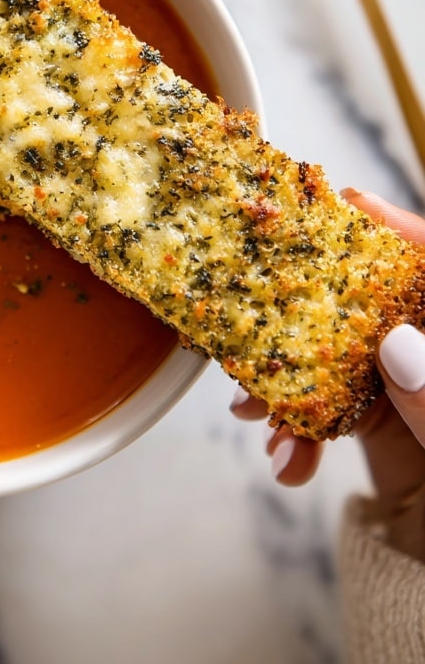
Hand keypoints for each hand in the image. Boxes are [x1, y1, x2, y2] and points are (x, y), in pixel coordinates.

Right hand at [230, 190, 424, 560]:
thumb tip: (398, 346)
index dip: (394, 228)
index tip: (346, 204)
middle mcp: (421, 351)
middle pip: (365, 303)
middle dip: (304, 311)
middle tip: (254, 314)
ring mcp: (401, 385)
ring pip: (332, 354)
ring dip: (286, 381)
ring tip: (256, 412)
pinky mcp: (380, 424)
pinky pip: (328, 410)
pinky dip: (298, 431)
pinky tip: (285, 459)